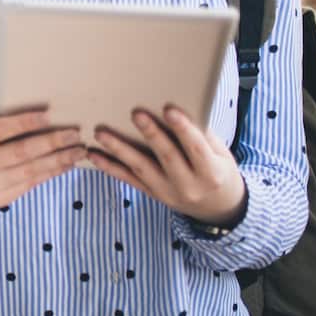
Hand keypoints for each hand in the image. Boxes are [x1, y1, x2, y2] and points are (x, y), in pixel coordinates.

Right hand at [0, 87, 86, 217]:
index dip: (24, 123)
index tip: (48, 115)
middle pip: (21, 152)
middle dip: (51, 142)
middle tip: (74, 134)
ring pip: (31, 171)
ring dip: (58, 160)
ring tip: (79, 150)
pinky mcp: (0, 199)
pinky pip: (31, 184)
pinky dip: (51, 173)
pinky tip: (66, 163)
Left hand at [89, 106, 247, 227]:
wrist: (217, 207)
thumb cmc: (219, 171)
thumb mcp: (221, 154)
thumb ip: (203, 135)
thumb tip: (183, 108)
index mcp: (211, 172)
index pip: (196, 148)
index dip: (183, 129)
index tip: (169, 110)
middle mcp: (189, 185)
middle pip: (167, 156)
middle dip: (151, 134)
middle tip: (135, 113)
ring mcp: (167, 192)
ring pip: (141, 168)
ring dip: (119, 150)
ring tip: (101, 133)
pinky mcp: (152, 194)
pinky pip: (128, 179)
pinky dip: (110, 167)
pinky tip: (94, 155)